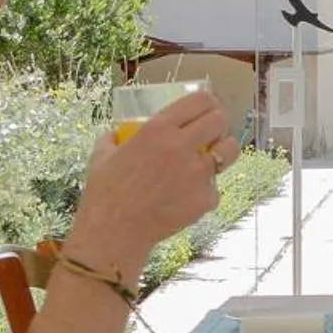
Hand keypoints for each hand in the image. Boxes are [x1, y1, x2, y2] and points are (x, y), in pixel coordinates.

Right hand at [65, 91, 238, 276]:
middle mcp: (181, 146)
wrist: (115, 231)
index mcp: (158, 128)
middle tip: (212, 133)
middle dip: (218, 124)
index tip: (208, 109)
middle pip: (220, 120)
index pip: (200, 100)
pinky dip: (205, 191)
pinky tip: (188, 196)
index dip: (208, 102)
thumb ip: (113, 138)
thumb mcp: (102, 155)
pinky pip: (215, 187)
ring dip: (223, 151)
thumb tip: (116, 133)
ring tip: (212, 158)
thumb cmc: (105, 193)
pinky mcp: (205, 198)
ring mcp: (197, 173)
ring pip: (230, 150)